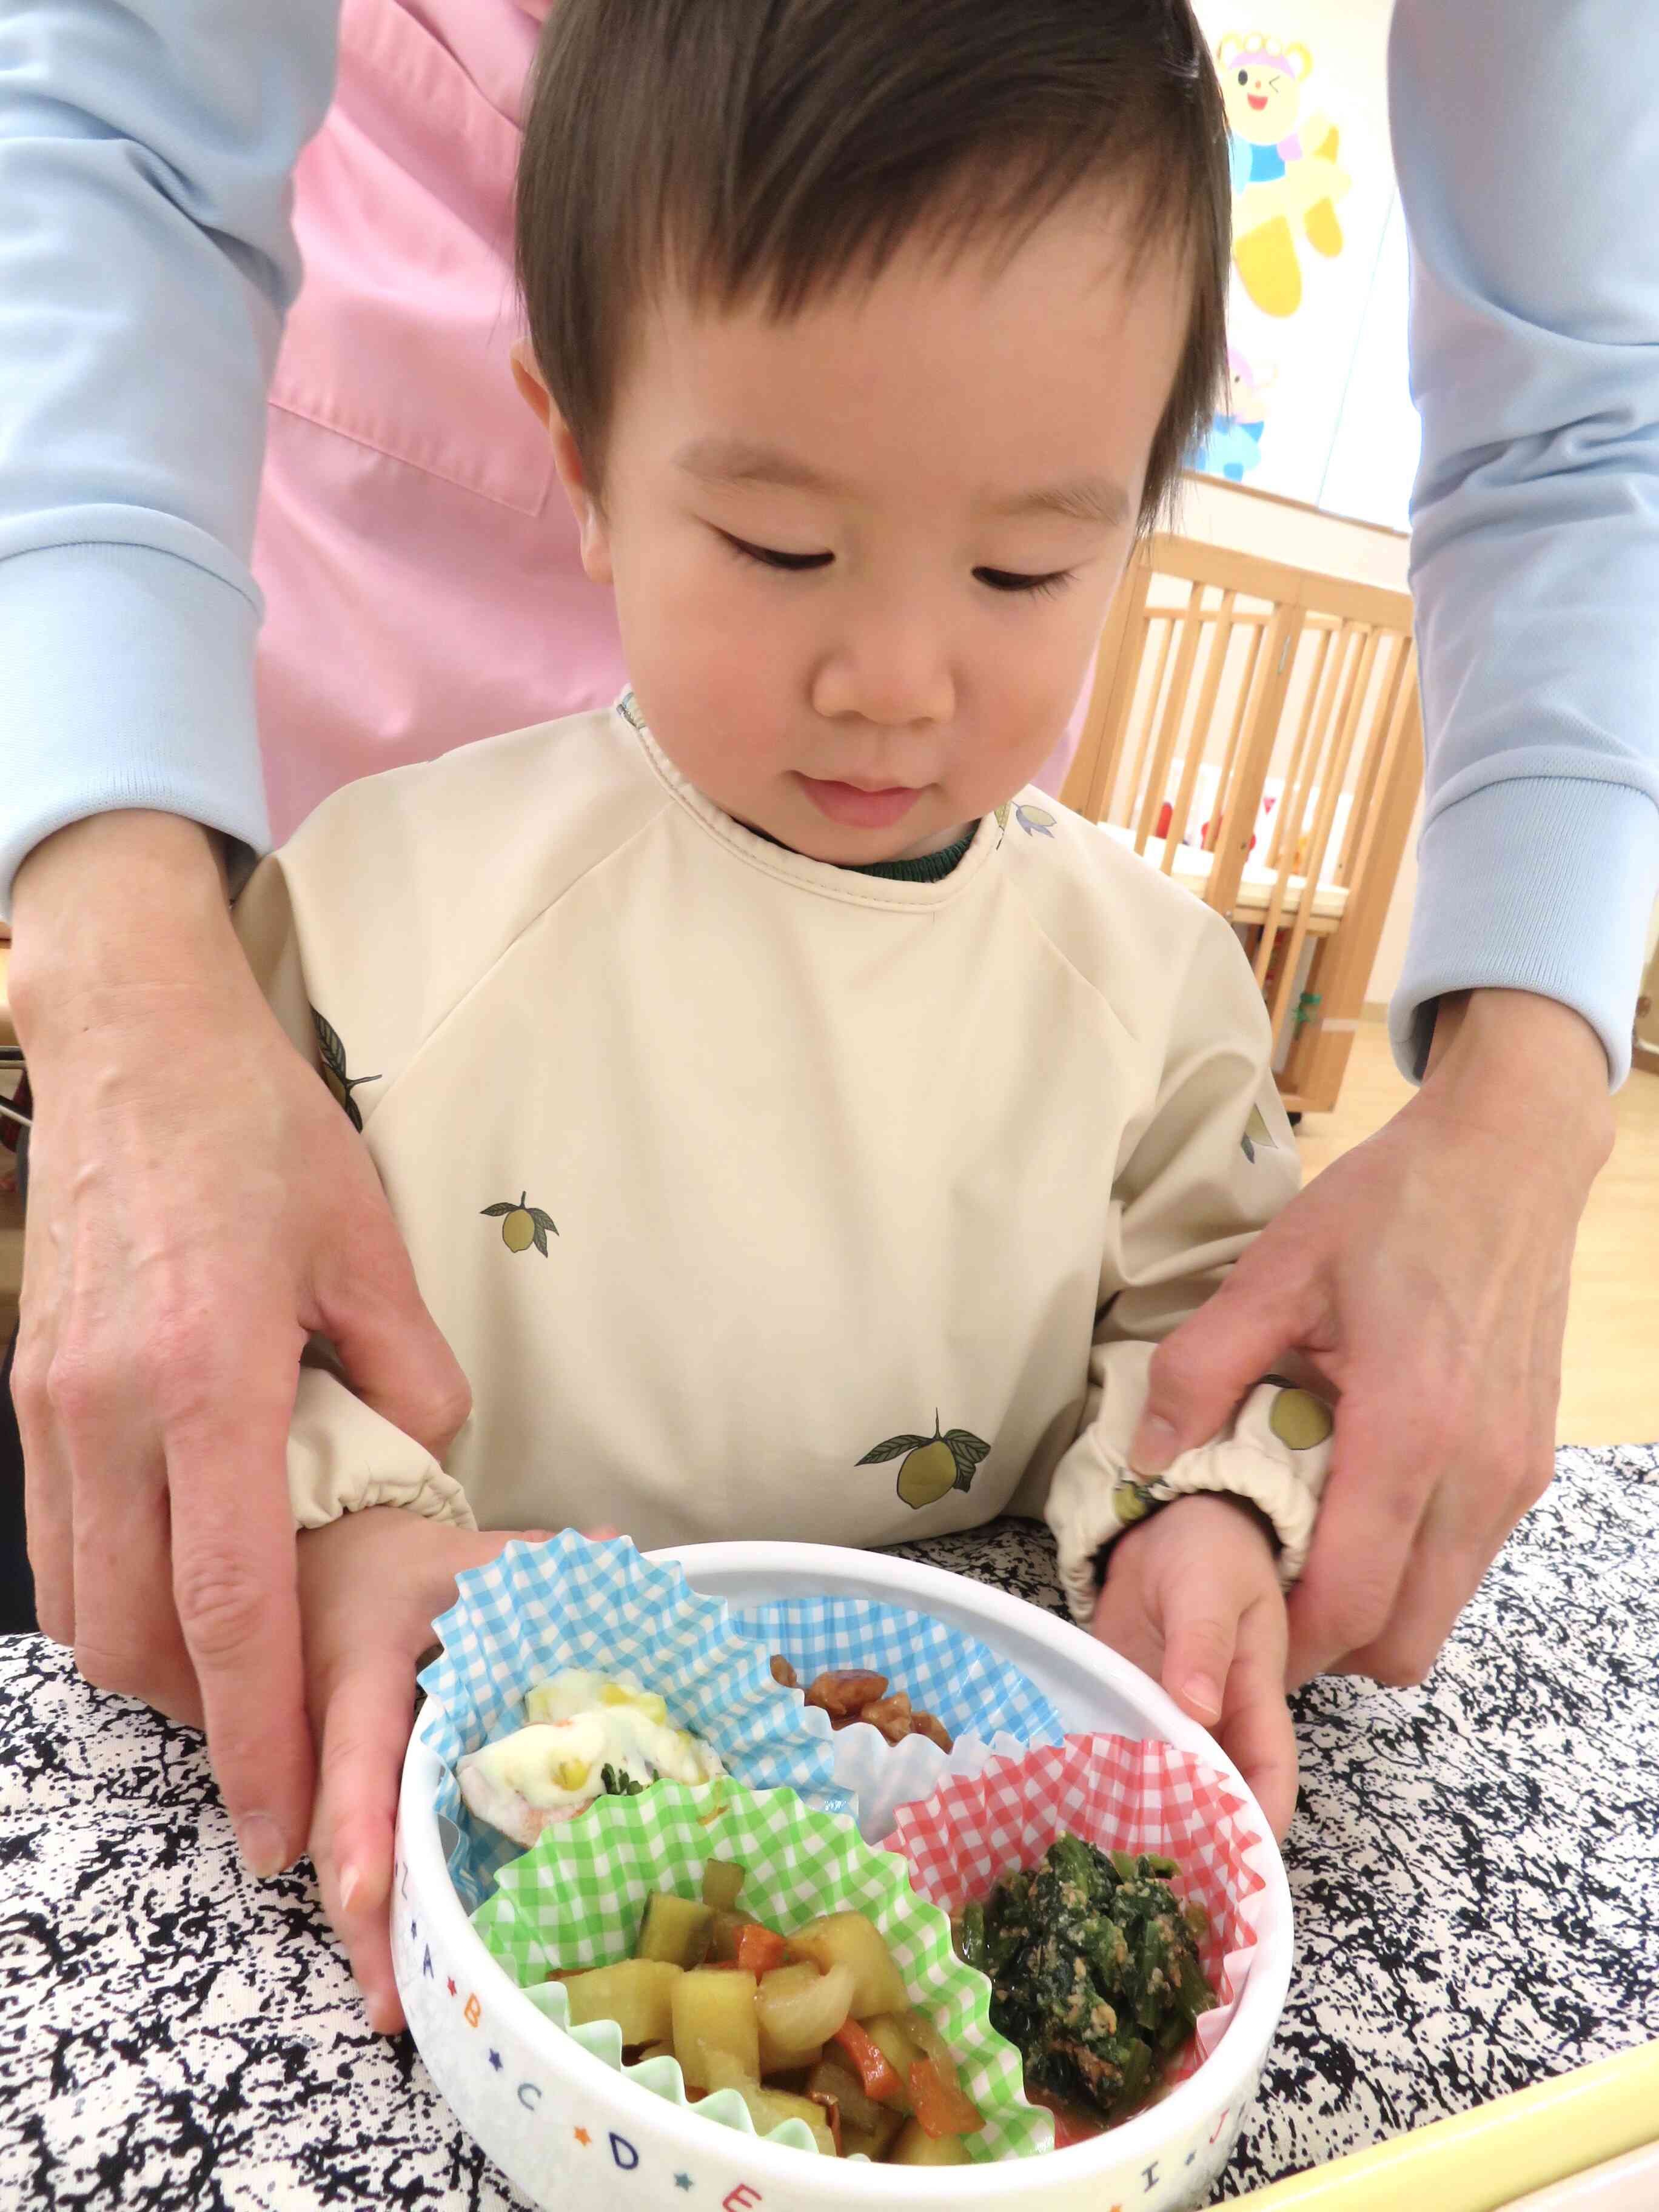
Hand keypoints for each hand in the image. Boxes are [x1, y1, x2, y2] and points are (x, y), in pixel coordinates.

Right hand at [10, 812, 470, 1879]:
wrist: (133, 1044)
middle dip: (208, 1727)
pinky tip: (173, 1598)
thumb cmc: (260, 1136)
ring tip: (235, 1695)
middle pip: (142, 1634)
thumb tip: (428, 1467)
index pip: (233, 1603)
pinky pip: (61, 1542)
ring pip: (87, 1601)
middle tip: (275, 1771)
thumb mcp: (368, 1248)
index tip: (285, 1820)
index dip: (262, 1730)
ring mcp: (53, 1407)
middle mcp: (112, 1410)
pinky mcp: (31, 1394)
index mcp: (211, 1379)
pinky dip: (114, 1600)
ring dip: (157, 1670)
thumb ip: (408, 1375)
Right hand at [300, 1509, 617, 2030]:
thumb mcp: (456, 1561)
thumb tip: (620, 1552)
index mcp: (355, 1677)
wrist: (315, 1565)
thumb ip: (528, 1564)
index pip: (354, 1755)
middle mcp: (321, 1736)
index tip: (367, 1898)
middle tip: (392, 2005)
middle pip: (333, 1838)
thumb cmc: (396, 1569)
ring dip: (365, 1932)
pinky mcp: (330, 1792)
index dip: (362, 1829)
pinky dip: (375, 1904)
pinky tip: (403, 1961)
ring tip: (397, 2009)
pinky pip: (351, 1850)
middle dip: (361, 1922)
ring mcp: (315, 1771)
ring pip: (333, 1858)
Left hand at [1091, 1493, 1295, 1837]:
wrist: (1165, 1522)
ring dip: (1139, 1819)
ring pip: (1161, 1786)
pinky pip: (1115, 1754)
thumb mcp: (1211, 1587)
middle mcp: (1215, 1726)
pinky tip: (1064, 1811)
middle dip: (1191, 1843)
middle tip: (1145, 1886)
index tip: (1227, 1869)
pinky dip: (1097, 1781)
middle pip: (1214, 1799)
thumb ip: (1204, 1645)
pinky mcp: (1123, 1708)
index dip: (1256, 1827)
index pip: (1269, 1779)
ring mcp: (1165, 1721)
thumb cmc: (1208, 1551)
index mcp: (1254, 1702)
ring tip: (1100, 1866)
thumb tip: (1200, 1711)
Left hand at [1126, 990, 1613, 1692]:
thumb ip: (1201, 1368)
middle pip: (1401, 1639)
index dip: (1280, 1641)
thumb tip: (1148, 1457)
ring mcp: (1513, 1474)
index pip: (1348, 1601)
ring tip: (1299, 1553)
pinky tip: (1355, 1508)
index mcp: (1408, 1429)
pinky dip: (1409, 1568)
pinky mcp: (1528, 1463)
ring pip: (1439, 1611)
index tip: (1223, 1626)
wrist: (1508, 1159)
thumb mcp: (1275, 1271)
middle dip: (1322, 1644)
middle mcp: (1476, 1472)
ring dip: (1370, 1610)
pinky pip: (1465, 1560)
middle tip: (1254, 1597)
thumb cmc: (1392, 1205)